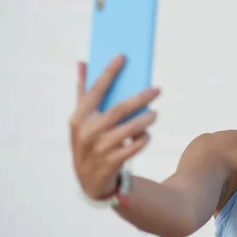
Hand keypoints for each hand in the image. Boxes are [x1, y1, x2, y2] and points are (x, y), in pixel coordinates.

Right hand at [69, 55, 159, 199]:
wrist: (88, 180)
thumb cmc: (87, 140)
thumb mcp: (81, 118)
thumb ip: (83, 91)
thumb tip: (82, 62)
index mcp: (80, 116)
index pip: (96, 89)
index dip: (109, 72)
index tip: (123, 56)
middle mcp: (88, 131)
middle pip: (120, 109)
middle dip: (141, 97)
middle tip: (157, 89)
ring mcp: (100, 148)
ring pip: (130, 129)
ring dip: (146, 120)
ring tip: (154, 114)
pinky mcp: (112, 162)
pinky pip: (134, 147)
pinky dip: (143, 139)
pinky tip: (146, 134)